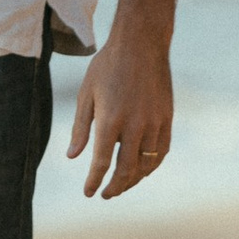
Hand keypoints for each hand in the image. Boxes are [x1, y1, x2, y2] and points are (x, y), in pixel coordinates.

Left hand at [66, 27, 172, 200]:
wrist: (141, 43)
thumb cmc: (107, 66)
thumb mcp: (86, 93)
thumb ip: (80, 127)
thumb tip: (72, 156)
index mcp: (110, 119)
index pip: (100, 162)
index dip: (94, 181)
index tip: (89, 193)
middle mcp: (134, 125)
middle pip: (126, 170)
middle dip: (115, 187)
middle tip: (106, 194)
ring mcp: (154, 123)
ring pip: (145, 165)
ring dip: (133, 180)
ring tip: (122, 185)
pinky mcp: (166, 118)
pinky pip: (161, 152)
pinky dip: (151, 166)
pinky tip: (142, 169)